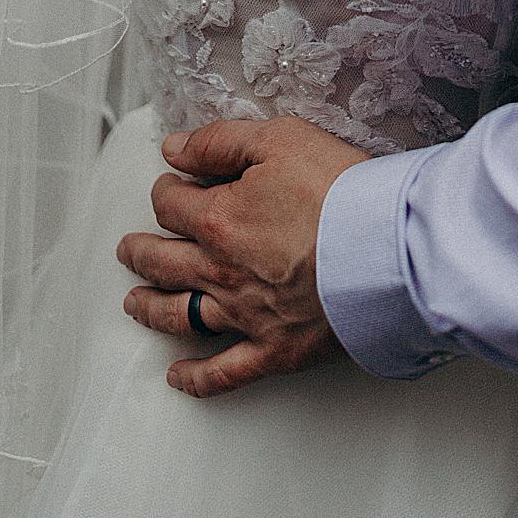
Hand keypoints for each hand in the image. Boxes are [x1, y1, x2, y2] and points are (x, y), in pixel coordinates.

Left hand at [116, 115, 367, 397]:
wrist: (387, 249)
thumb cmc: (340, 190)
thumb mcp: (281, 140)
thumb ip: (220, 142)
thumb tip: (174, 149)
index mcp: (218, 219)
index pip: (171, 206)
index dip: (166, 191)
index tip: (170, 187)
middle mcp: (220, 272)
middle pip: (163, 262)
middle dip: (141, 251)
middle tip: (129, 249)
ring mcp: (244, 315)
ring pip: (180, 315)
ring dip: (151, 308)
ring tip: (134, 303)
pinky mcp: (274, 350)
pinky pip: (224, 372)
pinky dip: (196, 378)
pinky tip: (178, 377)